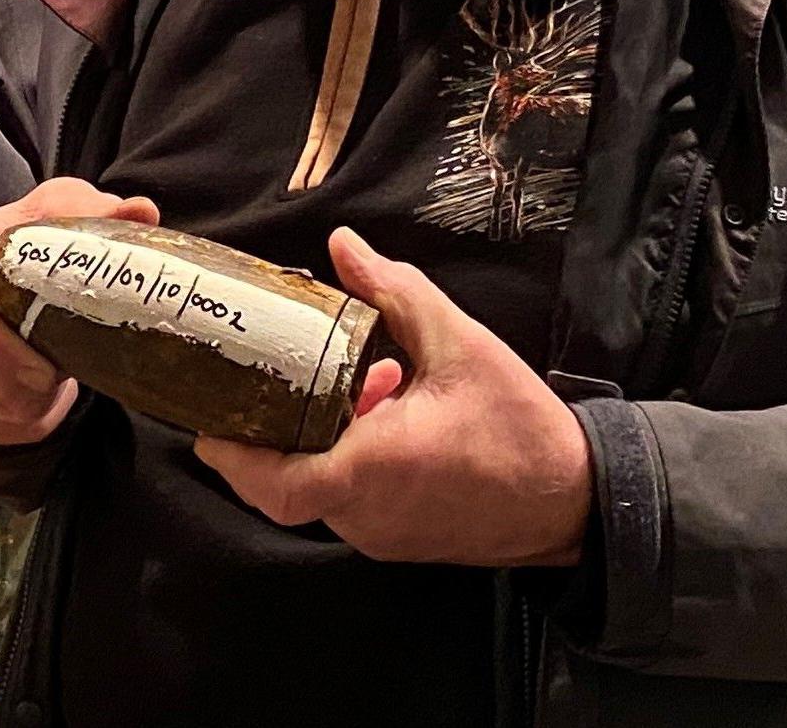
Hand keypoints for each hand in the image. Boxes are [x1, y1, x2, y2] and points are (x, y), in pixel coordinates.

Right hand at [0, 176, 159, 446]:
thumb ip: (101, 213)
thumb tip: (141, 211)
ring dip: (24, 403)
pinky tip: (36, 397)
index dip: (1, 347)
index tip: (47, 368)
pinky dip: (17, 419)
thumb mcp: (67, 214)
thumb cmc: (37, 242)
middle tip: (59, 378)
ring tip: (53, 381)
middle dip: (23, 385)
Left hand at [195, 228, 590, 566]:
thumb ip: (394, 292)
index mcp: (372, 468)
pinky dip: (350, 456)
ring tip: (362, 382)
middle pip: (284, 483)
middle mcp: (366, 511)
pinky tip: (387, 408)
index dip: (233, 456)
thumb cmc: (521, 428)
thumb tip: (343, 246)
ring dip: (321, 436)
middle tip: (268, 381)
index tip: (209, 422)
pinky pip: (351, 500)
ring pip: (318, 489)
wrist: (578, 500)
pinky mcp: (399, 540)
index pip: (275, 485)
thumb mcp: (459, 344)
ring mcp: (381, 533)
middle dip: (273, 430)